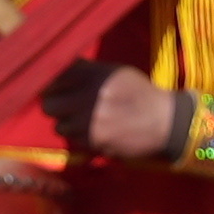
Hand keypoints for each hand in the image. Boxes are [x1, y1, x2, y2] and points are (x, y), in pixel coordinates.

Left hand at [59, 64, 189, 162]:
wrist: (165, 122)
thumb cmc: (139, 94)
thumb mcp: (116, 73)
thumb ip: (87, 71)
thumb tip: (56, 71)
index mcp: (94, 75)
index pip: (53, 77)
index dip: (50, 83)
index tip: (56, 87)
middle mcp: (88, 97)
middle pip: (48, 104)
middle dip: (57, 105)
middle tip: (68, 106)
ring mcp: (88, 122)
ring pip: (59, 125)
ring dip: (69, 124)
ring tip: (85, 121)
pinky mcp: (93, 142)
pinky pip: (74, 140)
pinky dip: (82, 137)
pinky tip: (97, 132)